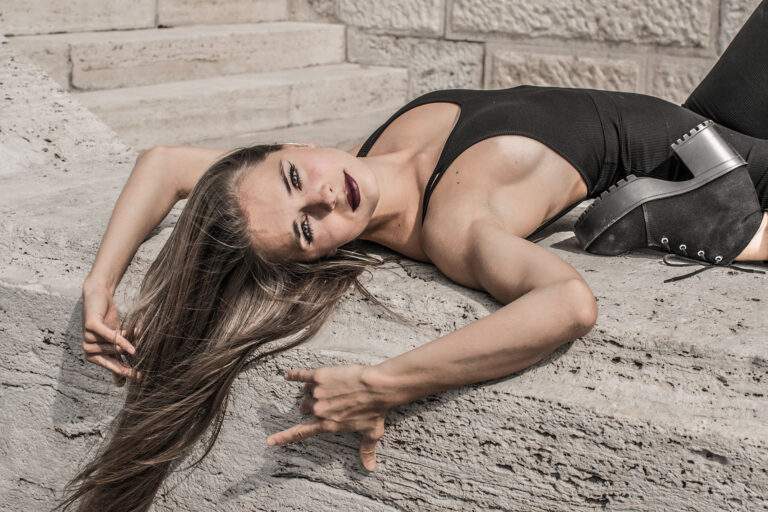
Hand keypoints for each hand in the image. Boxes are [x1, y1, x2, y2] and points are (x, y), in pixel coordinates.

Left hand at [81, 279, 138, 385]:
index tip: (138, 378)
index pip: (111, 367)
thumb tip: (129, 370)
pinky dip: (121, 341)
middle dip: (127, 364)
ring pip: (114, 347)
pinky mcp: (91, 326)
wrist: (98, 297)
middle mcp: (88, 349)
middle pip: (113, 359)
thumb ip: (120, 352)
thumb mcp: (115, 338)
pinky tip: (131, 347)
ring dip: (127, 342)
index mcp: (94, 355)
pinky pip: (110, 337)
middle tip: (140, 371)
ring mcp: (87, 338)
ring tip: (134, 333)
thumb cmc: (107, 319)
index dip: (124, 373)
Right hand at [266, 365, 391, 470]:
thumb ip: (366, 450)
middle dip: (312, 405)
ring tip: (329, 387)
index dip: (283, 437)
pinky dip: (295, 375)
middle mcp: (319, 410)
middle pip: (305, 407)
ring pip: (307, 391)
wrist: (378, 387)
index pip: (300, 433)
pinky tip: (289, 375)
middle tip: (326, 401)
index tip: (270, 440)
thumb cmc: (376, 410)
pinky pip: (302, 375)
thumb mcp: (372, 432)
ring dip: (313, 389)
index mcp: (327, 425)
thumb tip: (369, 468)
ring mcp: (318, 392)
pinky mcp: (320, 376)